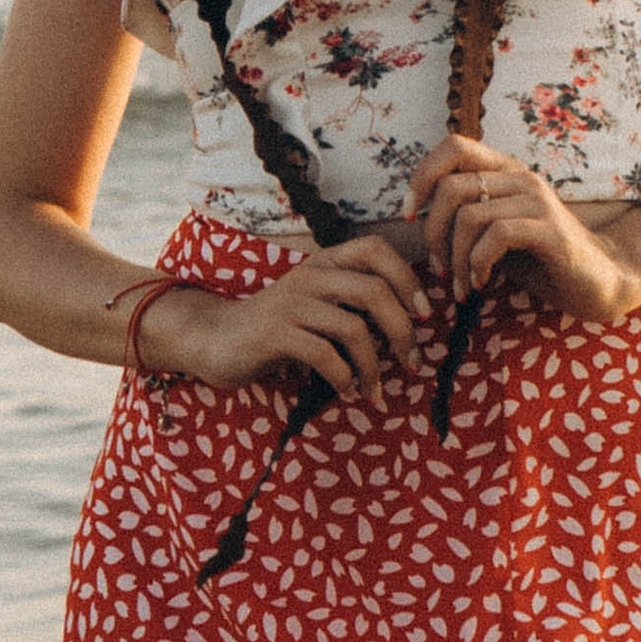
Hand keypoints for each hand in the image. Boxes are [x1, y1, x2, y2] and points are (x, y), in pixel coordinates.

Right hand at [146, 232, 425, 401]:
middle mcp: (311, 275)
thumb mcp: (317, 303)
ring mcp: (292, 303)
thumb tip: (411, 322)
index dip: (407, 278)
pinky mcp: (275, 333)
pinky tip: (348, 393)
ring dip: (373, 367)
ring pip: (354, 328)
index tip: (424, 314)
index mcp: (325, 262)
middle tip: (411, 363)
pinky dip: (345, 379)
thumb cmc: (279, 326)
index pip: (376, 249)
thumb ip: (353, 302)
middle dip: (403, 331)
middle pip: (375, 291)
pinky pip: (325, 355)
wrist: (216, 338)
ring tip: (375, 391)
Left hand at [407, 134, 640, 323]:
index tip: (410, 215)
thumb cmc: (542, 259)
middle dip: (433, 233)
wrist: (601, 280)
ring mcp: (537, 202)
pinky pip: (496, 236)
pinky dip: (478, 264)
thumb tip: (418, 219)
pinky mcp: (550, 231)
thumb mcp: (497, 232)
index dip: (422, 175)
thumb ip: (467, 217)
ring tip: (461, 286)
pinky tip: (482, 284)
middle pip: (451, 186)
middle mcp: (520, 178)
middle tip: (439, 268)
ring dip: (455, 259)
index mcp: (505, 172)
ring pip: (469, 215)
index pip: (453, 146)